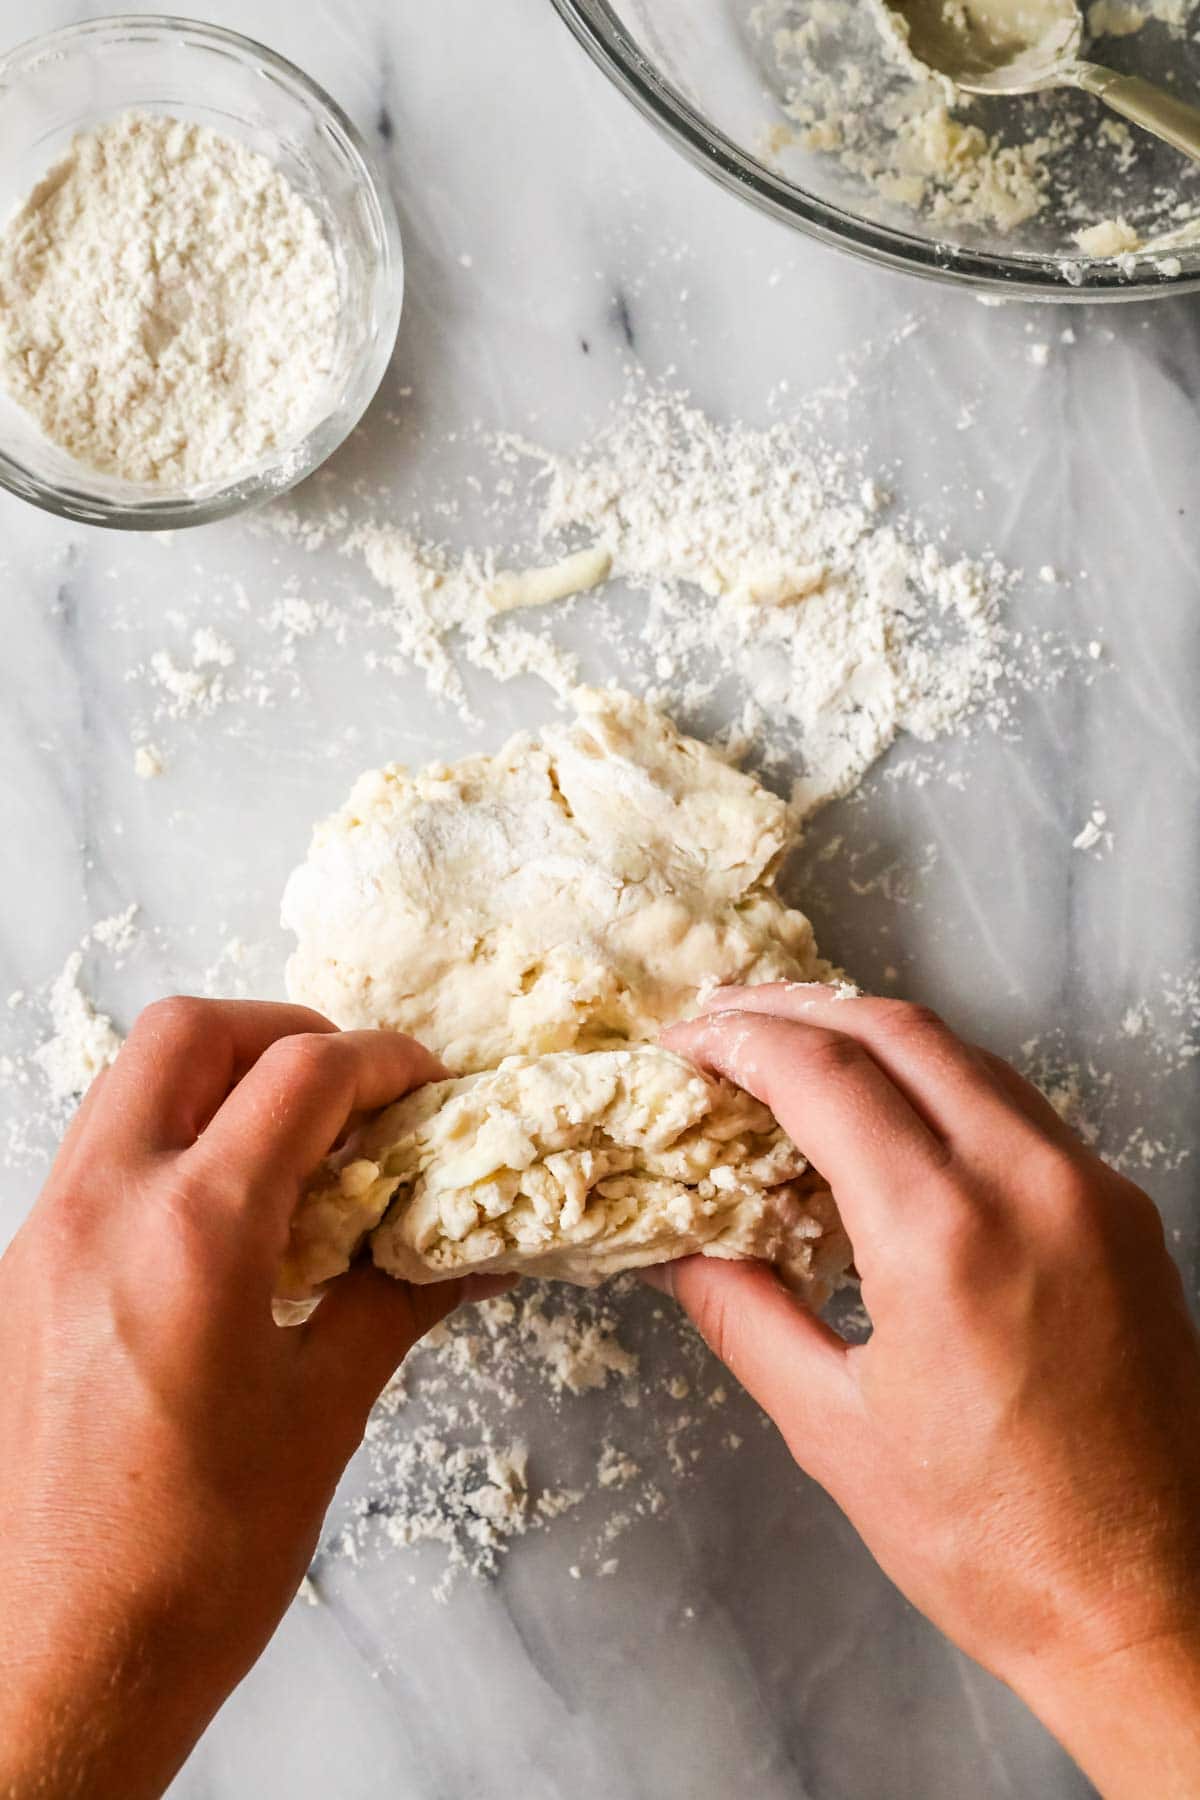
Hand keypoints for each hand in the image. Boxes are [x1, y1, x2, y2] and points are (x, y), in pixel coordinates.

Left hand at [0, 999, 500, 1799]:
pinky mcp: (19, 1275)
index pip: (300, 1077)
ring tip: (294, 1146)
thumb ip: (397, 1300)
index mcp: (193, 1233)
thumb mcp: (325, 1413)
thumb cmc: (200, 1555)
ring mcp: (43, 1235)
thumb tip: (472, 1252)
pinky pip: (99, 1156)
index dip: (382, 1061)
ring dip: (218, 1081)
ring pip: (128, 1084)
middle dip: (283, 1033)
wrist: (58, 1660)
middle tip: (351, 1088)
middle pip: (187, 1032)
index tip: (426, 1086)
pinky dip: (170, 1143)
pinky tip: (226, 1220)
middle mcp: (101, 1207)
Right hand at [654, 985, 1199, 1799]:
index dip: (739, 1041)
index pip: (824, 1075)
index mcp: (944, 1234)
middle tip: (724, 1018)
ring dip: (872, 1035)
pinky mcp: (1124, 1213)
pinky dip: (939, 1084)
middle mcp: (1030, 1182)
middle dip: (798, 1008)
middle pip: (899, 1030)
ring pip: (966, 1056)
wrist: (1157, 1604)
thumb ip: (742, 1311)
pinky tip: (892, 1118)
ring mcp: (1091, 1189)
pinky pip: (1017, 1107)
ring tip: (794, 1051)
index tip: (684, 1040)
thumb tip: (674, 1240)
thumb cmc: (991, 1542)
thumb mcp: (833, 1431)